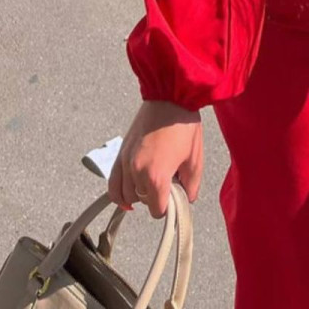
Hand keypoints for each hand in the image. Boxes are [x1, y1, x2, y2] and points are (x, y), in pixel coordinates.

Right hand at [108, 101, 202, 218]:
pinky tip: (128, 196)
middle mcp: (136, 173)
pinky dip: (118, 193)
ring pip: (126, 195)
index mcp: (156, 177)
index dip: (168, 207)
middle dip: (155, 197)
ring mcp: (125, 163)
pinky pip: (112, 184)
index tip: (174, 197)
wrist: (170, 98)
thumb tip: (186, 198)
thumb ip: (191, 186)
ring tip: (152, 184)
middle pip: (143, 202)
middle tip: (167, 184)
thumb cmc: (183, 125)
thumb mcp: (195, 159)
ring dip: (139, 195)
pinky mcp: (121, 154)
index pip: (158, 210)